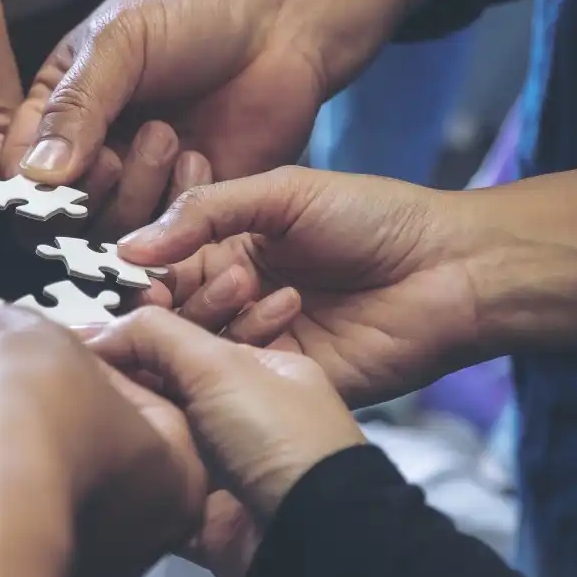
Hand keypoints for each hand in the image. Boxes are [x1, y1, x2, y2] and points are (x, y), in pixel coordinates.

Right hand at [0, 308, 206, 576]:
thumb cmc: (52, 418)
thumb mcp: (66, 338)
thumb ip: (44, 335)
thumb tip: (13, 336)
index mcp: (172, 487)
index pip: (145, 408)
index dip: (99, 357)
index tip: (65, 333)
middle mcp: (114, 531)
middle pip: (59, 426)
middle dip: (12, 372)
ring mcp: (37, 545)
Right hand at [3, 0, 491, 192]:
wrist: (286, 15)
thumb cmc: (197, 7)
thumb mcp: (120, 40)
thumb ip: (76, 105)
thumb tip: (36, 175)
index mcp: (57, 106)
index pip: (16, 166)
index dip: (27, 184)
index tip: (50, 181)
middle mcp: (90, 151)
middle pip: (57, 213)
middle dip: (85, 191)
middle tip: (115, 153)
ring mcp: (139, 182)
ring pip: (107, 232)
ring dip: (134, 193)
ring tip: (168, 137)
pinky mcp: (188, 206)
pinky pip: (164, 239)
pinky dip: (174, 211)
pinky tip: (199, 158)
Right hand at [88, 308, 365, 576]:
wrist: (308, 538)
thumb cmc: (276, 438)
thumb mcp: (219, 365)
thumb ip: (156, 335)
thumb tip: (94, 332)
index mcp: (261, 372)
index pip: (184, 345)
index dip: (134, 342)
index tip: (84, 345)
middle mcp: (245, 419)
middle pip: (166, 393)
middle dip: (125, 387)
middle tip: (72, 382)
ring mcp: (226, 470)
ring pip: (156, 442)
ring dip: (126, 434)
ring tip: (76, 423)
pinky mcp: (204, 517)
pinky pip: (155, 492)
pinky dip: (131, 483)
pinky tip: (96, 468)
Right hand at [119, 166, 493, 406]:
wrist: (452, 269)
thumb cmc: (376, 218)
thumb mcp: (283, 192)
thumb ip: (206, 211)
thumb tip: (128, 246)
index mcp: (226, 249)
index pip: (160, 266)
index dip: (138, 270)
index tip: (124, 269)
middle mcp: (233, 300)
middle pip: (169, 313)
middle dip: (160, 301)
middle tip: (161, 293)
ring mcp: (255, 344)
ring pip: (195, 349)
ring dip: (206, 320)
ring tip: (241, 289)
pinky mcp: (281, 384)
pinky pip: (236, 380)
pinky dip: (237, 357)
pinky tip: (269, 320)